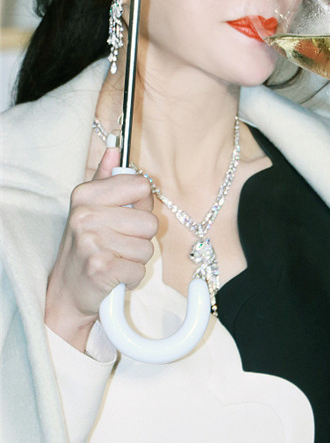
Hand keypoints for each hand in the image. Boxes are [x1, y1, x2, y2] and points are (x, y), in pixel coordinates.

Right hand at [45, 147, 158, 349]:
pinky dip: (131, 277)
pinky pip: (140, 269)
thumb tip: (115, 150)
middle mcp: (85, 215)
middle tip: (118, 244)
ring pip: (147, 247)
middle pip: (150, 222)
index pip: (141, 186)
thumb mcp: (90, 209)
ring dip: (136, 258)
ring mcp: (91, 241)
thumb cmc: (86, 247)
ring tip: (115, 258)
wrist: (67, 291)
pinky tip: (114, 274)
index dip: (141, 204)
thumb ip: (105, 179)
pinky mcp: (101, 268)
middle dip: (141, 238)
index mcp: (85, 195)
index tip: (126, 216)